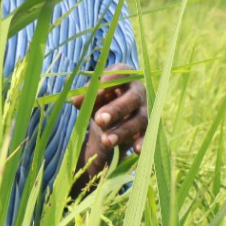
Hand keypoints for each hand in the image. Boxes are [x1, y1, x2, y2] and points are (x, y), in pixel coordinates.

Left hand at [71, 68, 147, 195]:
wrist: (112, 115)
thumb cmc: (100, 98)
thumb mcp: (90, 95)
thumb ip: (85, 95)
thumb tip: (76, 101)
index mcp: (124, 75)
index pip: (118, 75)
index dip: (106, 84)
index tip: (94, 92)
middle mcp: (139, 90)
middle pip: (132, 99)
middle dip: (116, 110)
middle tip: (99, 120)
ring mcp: (146, 109)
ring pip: (139, 119)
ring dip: (123, 131)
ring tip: (106, 141)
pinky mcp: (148, 127)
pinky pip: (148, 135)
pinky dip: (143, 142)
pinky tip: (136, 150)